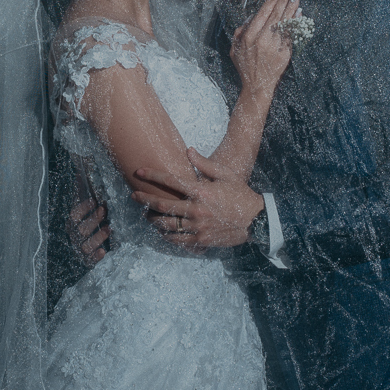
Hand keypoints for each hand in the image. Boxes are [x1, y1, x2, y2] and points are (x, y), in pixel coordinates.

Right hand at [68, 197, 108, 266]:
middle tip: (104, 210)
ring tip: (109, 228)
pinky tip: (103, 251)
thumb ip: (83, 192)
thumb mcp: (86, 208)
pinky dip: (96, 257)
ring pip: (85, 246)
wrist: (87, 249)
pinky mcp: (88, 260)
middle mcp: (74, 237)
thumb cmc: (89, 223)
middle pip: (81, 230)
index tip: (94, 200)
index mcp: (72, 224)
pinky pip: (90, 261)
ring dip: (97, 237)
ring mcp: (80, 250)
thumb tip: (81, 173)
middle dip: (93, 219)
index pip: (74, 215)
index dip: (83, 208)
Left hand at [131, 148, 263, 249]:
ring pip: (166, 224)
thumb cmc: (240, 194)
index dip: (152, 175)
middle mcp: (196, 209)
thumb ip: (204, 164)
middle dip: (145, 199)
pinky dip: (166, 235)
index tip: (139, 172)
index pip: (171, 181)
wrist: (256, 220)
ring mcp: (197, 227)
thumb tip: (188, 150)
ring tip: (145, 214)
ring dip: (152, 219)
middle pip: (162, 204)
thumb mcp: (225, 175)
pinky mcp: (200, 239)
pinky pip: (177, 239)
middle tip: (134, 195)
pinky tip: (161, 230)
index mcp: (201, 191)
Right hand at [231, 0, 300, 102]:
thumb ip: (240, 31)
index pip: (263, 12)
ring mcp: (275, 46)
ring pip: (286, 22)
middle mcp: (263, 39)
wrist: (257, 85)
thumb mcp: (235, 48)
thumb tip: (251, 17)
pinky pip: (292, 34)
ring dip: (292, 7)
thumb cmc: (245, 66)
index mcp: (249, 36)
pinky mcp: (285, 53)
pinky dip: (296, 22)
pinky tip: (299, 12)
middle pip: (276, 14)